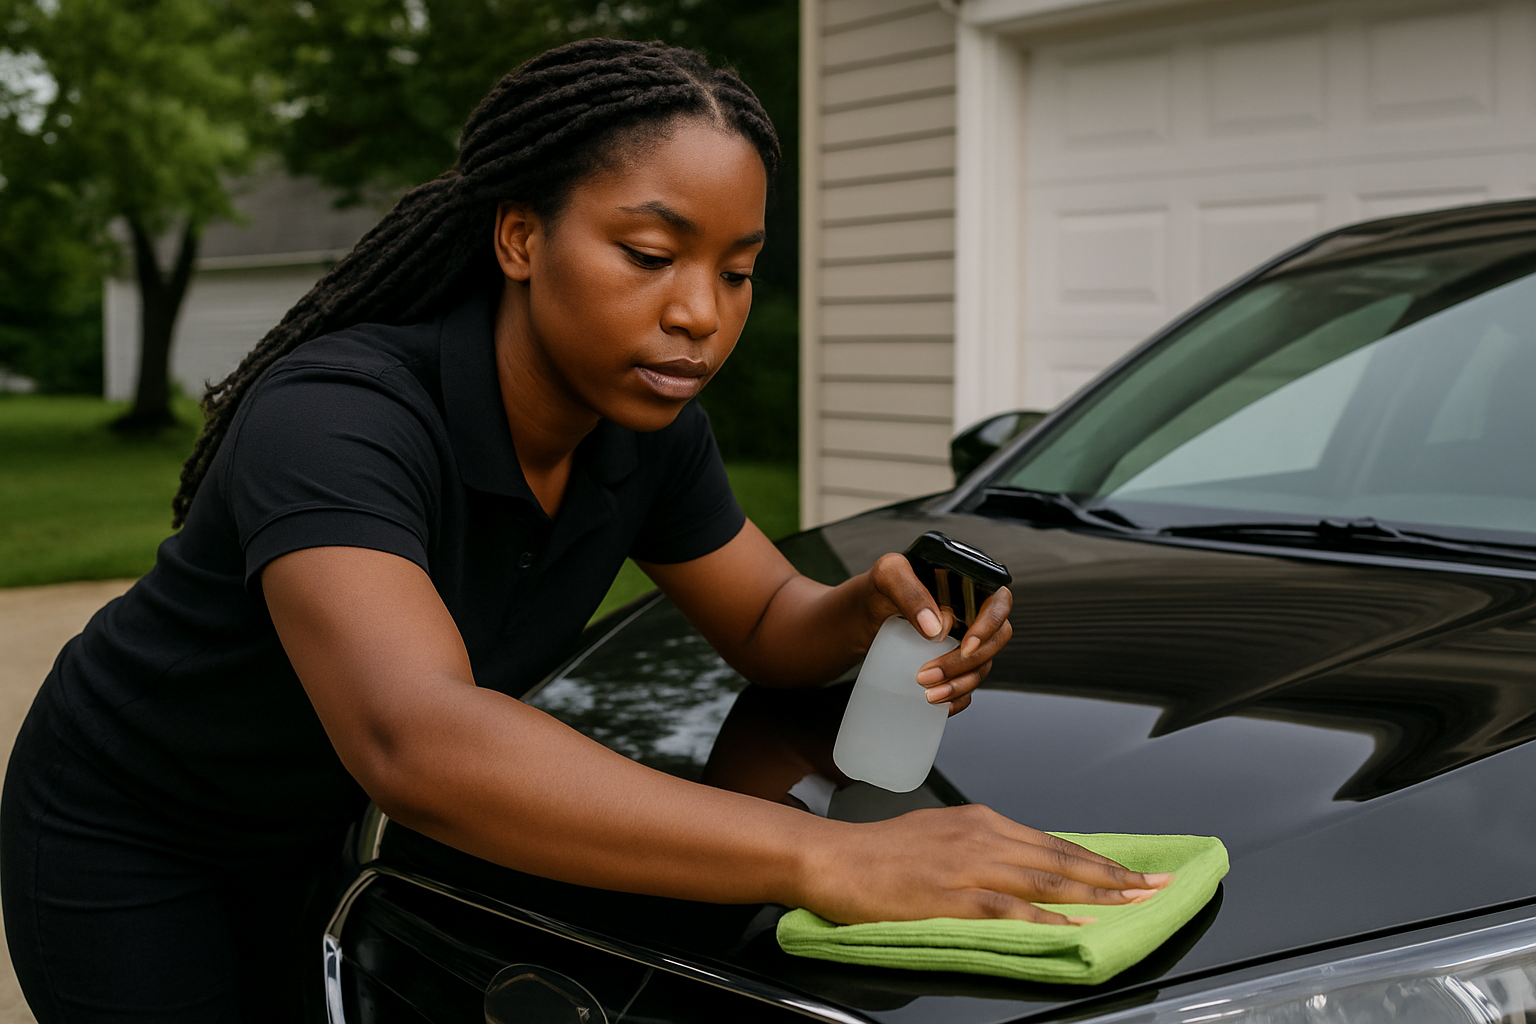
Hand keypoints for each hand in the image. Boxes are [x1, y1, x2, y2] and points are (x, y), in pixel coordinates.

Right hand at [803, 804, 1172, 925]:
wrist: (832, 857)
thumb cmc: (880, 851)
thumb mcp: (940, 832)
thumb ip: (982, 846)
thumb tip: (1021, 866)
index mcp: (981, 820)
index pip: (1053, 843)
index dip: (1099, 859)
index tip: (1135, 870)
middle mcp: (981, 837)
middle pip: (1060, 859)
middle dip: (1113, 874)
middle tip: (1156, 884)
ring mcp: (966, 866)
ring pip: (1044, 881)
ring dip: (1094, 894)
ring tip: (1132, 903)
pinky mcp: (948, 896)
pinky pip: (1007, 909)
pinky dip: (1044, 919)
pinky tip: (1072, 927)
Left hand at [865, 553, 1013, 713]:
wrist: (865, 614)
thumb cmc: (880, 588)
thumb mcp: (888, 575)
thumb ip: (910, 591)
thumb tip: (935, 628)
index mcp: (968, 585)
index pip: (999, 602)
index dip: (991, 625)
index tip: (967, 646)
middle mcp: (974, 613)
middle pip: (995, 641)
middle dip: (967, 663)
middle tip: (930, 673)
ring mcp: (966, 641)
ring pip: (982, 667)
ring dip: (960, 684)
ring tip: (928, 693)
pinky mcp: (956, 664)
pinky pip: (969, 686)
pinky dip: (957, 698)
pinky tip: (938, 704)